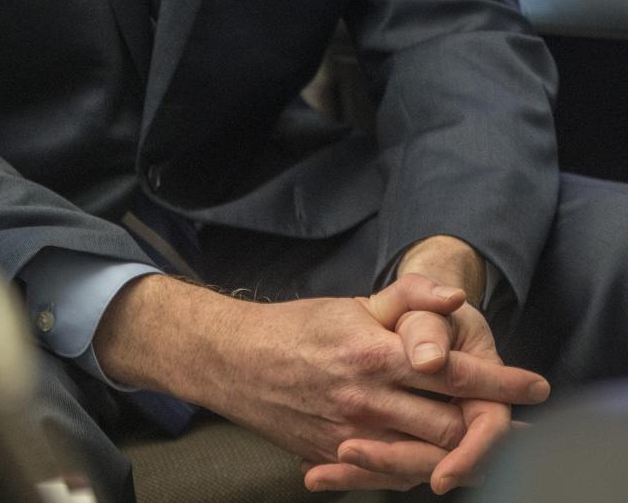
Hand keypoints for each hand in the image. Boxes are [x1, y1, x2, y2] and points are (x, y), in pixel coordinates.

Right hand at [94, 272, 547, 491]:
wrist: (237, 362)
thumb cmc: (300, 327)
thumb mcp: (354, 303)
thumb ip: (408, 298)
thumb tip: (455, 299)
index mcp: (376, 354)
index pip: (454, 372)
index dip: (500, 381)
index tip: (535, 386)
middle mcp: (368, 401)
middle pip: (449, 426)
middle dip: (486, 425)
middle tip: (513, 420)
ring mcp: (350, 436)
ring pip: (424, 459)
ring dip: (456, 452)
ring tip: (477, 439)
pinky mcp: (334, 459)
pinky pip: (387, 474)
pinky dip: (415, 468)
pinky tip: (429, 458)